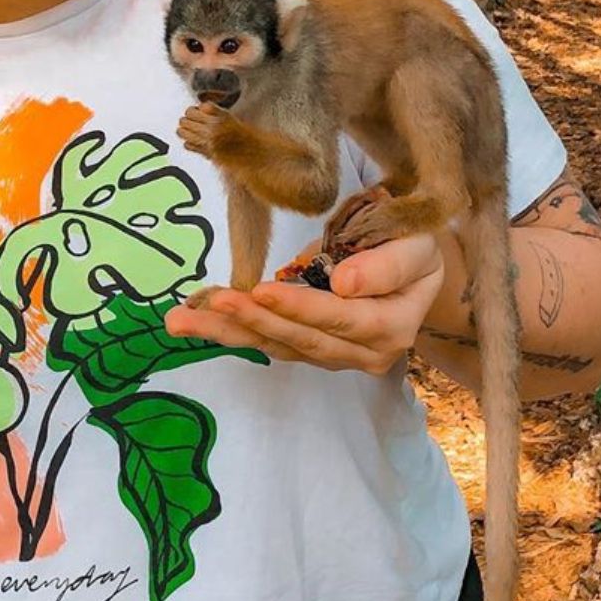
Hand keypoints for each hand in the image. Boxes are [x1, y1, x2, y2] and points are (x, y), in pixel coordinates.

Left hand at [163, 230, 444, 373]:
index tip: (262, 290)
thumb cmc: (415, 244)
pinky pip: (271, 343)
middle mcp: (366, 353)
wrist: (415, 263)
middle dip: (253, 321)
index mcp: (394, 326)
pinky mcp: (312, 350)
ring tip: (182, 320)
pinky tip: (196, 321)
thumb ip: (387, 263)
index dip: (302, 307)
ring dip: (228, 333)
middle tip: (211, 303)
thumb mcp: (417, 242)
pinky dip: (233, 331)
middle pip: (303, 340)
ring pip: (279, 346)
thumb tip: (342, 284)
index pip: (343, 320)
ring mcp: (337, 357)